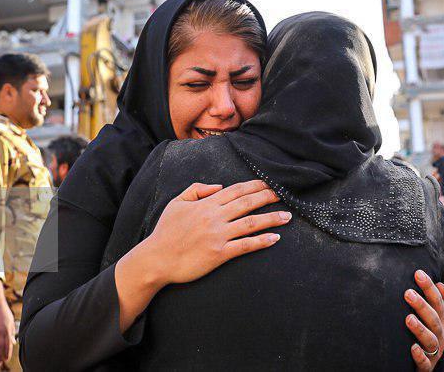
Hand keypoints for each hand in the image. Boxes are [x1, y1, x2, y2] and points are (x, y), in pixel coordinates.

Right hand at [140, 180, 290, 285]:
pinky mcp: (220, 254)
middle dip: (267, 197)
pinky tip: (275, 238)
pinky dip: (262, 241)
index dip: (254, 186)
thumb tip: (218, 187)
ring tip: (287, 216)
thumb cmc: (165, 231)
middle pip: (247, 203)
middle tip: (283, 195)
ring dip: (271, 219)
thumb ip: (196, 190)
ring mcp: (218, 235)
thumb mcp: (176, 203)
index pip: (236, 190)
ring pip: (251, 223)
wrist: (157, 258)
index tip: (268, 184)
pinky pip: (245, 246)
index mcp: (206, 204)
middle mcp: (215, 217)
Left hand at [405, 269, 443, 370]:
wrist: (421, 366)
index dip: (429, 288)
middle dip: (422, 305)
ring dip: (420, 329)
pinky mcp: (426, 367)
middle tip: (407, 293)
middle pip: (434, 319)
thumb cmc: (423, 338)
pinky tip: (412, 347)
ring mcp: (434, 352)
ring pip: (430, 340)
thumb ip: (434, 304)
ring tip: (408, 318)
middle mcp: (440, 336)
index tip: (418, 273)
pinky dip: (419, 355)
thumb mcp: (430, 321)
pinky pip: (425, 363)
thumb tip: (441, 283)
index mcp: (440, 322)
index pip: (437, 302)